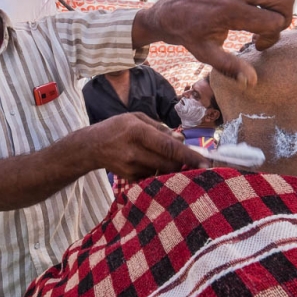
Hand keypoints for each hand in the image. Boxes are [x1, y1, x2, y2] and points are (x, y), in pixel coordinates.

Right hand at [87, 113, 209, 180]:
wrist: (91, 147)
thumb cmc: (116, 128)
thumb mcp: (137, 118)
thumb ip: (160, 128)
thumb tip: (181, 138)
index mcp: (138, 132)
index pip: (169, 147)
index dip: (189, 156)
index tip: (205, 163)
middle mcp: (135, 152)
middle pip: (170, 164)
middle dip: (183, 163)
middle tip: (190, 159)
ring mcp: (132, 168)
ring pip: (163, 172)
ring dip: (171, 168)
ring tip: (167, 159)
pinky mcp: (130, 178)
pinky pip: (153, 177)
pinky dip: (158, 172)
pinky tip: (153, 163)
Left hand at [135, 0, 295, 85]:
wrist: (170, 13)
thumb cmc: (189, 35)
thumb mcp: (207, 54)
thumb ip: (231, 66)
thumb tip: (252, 82)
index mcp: (232, 12)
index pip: (275, 21)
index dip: (273, 36)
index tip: (257, 42)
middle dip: (285, 15)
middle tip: (268, 24)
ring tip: (271, 3)